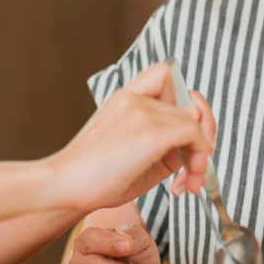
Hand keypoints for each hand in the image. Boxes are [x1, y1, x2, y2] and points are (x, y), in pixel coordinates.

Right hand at [46, 62, 214, 213]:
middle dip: (201, 137)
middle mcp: (133, 97)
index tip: (183, 134)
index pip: (166, 78)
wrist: (62, 186)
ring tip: (190, 181)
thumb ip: (163, 145)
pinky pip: (193, 133)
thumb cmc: (92, 180)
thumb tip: (196, 141)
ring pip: (194, 120)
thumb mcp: (134, 157)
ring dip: (201, 154)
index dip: (184, 101)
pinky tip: (187, 180)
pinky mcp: (149, 131)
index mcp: (124, 98)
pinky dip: (199, 157)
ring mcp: (141, 111)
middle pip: (188, 102)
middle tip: (197, 165)